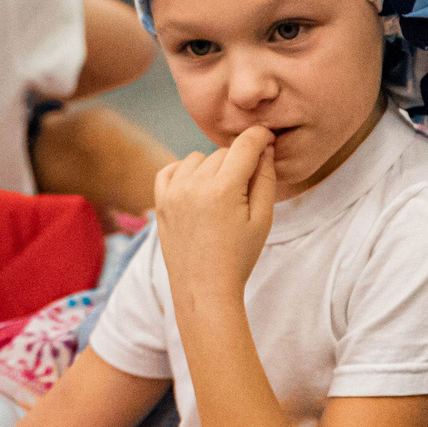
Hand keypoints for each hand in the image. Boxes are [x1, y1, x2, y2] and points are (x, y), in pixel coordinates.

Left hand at [153, 125, 279, 301]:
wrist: (204, 289)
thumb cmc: (239, 258)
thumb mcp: (263, 219)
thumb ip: (265, 179)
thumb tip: (264, 148)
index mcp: (224, 189)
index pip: (245, 144)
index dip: (260, 137)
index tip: (268, 140)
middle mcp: (195, 185)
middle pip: (223, 152)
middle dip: (238, 162)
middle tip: (245, 190)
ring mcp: (173, 193)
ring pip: (198, 158)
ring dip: (212, 168)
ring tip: (221, 195)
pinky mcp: (160, 202)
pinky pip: (171, 168)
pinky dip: (185, 172)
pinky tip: (196, 189)